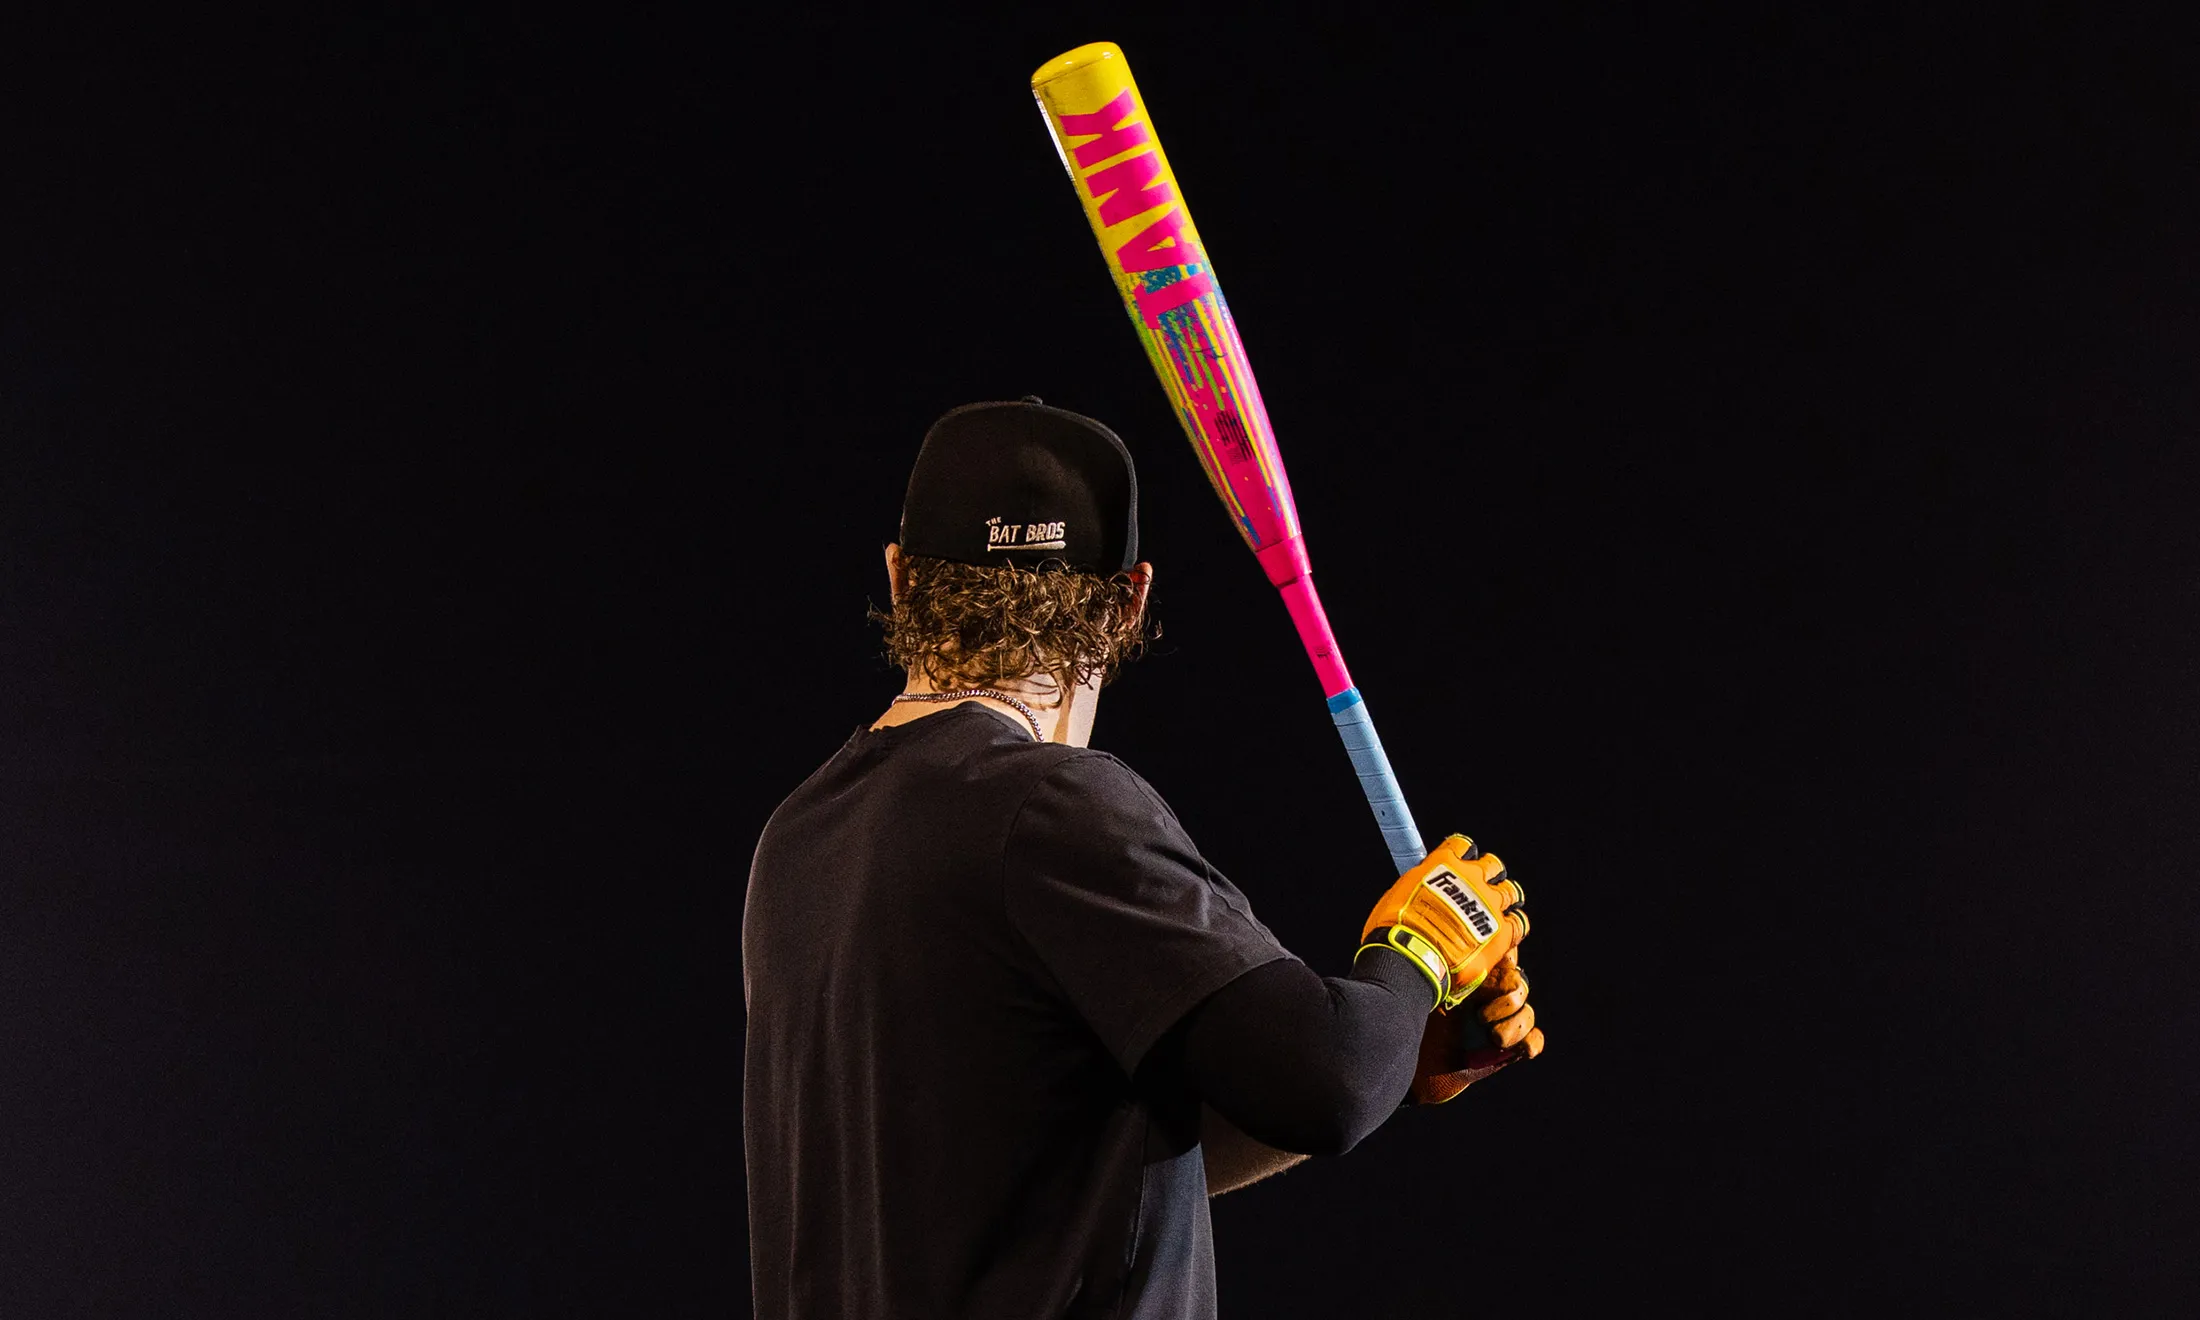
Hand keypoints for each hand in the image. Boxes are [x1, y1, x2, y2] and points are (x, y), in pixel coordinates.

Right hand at [1358, 834, 1527, 1010]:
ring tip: (1497, 910)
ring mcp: (1490, 904)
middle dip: (1488, 875)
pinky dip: (1513, 926)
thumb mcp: (1397, 895)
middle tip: (1481, 889)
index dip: (1462, 854)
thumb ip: (1418, 887)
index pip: (1461, 845)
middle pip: (1492, 865)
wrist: (1414, 958)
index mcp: (1443, 864)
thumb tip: (1418, 890)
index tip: (1461, 861)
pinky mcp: (1503, 931)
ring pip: (1510, 891)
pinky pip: (1519, 922)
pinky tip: (1505, 932)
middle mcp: (1471, 878)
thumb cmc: (1396, 930)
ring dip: (1504, 898)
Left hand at [1409, 947, 1543, 1104]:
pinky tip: (1516, 1048)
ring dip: (1515, 1025)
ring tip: (1493, 1038)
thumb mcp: (1421, 988)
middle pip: (1519, 985)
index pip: (1502, 957)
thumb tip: (1450, 939)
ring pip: (1527, 1013)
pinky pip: (1533, 1040)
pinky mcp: (1503, 1050)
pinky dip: (1530, 1042)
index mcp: (1467, 975)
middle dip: (1507, 1001)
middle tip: (1480, 1017)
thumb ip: (1437, 964)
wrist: (1403, 1059)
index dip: (1507, 959)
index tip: (1499, 968)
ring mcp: (1496, 1023)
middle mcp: (1485, 997)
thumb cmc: (1405, 1018)